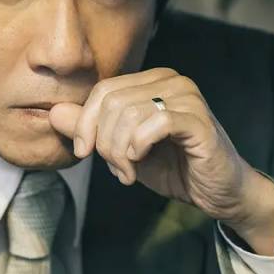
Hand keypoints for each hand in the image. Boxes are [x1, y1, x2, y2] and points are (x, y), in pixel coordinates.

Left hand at [49, 67, 273, 253]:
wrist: (219, 192)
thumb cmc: (175, 167)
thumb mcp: (123, 149)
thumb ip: (91, 130)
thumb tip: (54, 113)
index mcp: (153, 80)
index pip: (104, 90)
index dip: (85, 122)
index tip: (84, 153)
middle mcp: (171, 81)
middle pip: (112, 102)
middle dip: (104, 142)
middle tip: (116, 169)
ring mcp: (188, 98)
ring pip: (129, 113)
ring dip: (119, 152)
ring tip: (128, 172)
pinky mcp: (199, 121)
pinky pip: (155, 124)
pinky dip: (138, 147)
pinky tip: (140, 163)